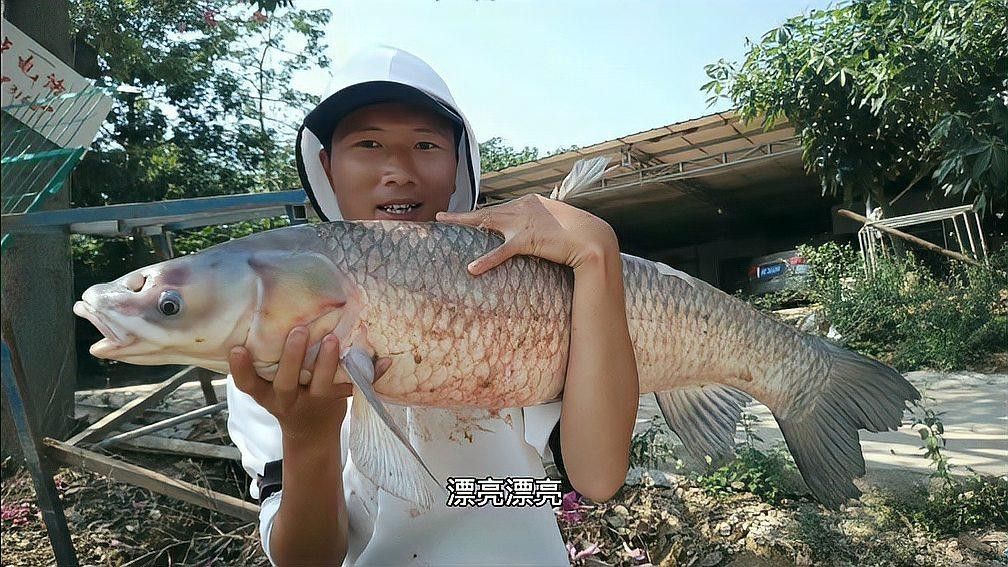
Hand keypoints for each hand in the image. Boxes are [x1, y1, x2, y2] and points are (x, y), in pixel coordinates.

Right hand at [229, 327, 352, 441]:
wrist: (313, 436)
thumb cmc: (289, 398)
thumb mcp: (271, 389)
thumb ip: (270, 364)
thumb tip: (269, 321)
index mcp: (266, 395)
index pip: (248, 385)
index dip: (240, 369)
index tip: (237, 349)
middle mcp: (287, 400)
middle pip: (286, 383)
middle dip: (292, 356)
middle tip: (299, 330)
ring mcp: (313, 402)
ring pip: (320, 385)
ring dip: (326, 361)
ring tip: (332, 338)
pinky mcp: (335, 402)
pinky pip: (347, 387)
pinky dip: (359, 370)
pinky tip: (371, 354)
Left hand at [436, 194, 618, 275]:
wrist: (592, 238)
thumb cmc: (577, 233)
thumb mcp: (555, 222)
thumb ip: (539, 224)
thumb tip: (532, 232)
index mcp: (529, 202)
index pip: (499, 208)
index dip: (481, 214)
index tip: (466, 217)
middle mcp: (523, 207)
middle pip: (486, 211)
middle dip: (462, 215)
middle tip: (441, 217)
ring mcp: (524, 222)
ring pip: (487, 222)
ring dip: (464, 223)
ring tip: (445, 224)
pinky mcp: (528, 239)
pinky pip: (502, 251)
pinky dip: (486, 260)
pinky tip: (472, 268)